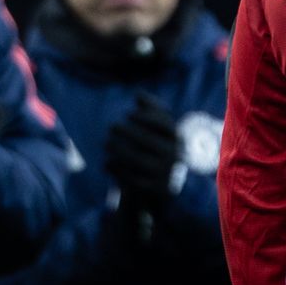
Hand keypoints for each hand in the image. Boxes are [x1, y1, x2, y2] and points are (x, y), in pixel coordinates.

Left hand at [106, 92, 180, 215]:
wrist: (162, 191)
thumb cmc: (157, 154)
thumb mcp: (159, 134)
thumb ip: (151, 112)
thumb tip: (138, 93)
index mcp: (179, 140)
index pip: (165, 125)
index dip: (147, 117)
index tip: (128, 114)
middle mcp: (175, 156)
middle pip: (148, 141)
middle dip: (128, 132)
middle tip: (111, 127)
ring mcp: (166, 174)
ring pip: (138, 159)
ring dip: (119, 150)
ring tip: (106, 144)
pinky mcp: (155, 190)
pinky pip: (132, 178)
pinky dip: (118, 170)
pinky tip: (107, 163)